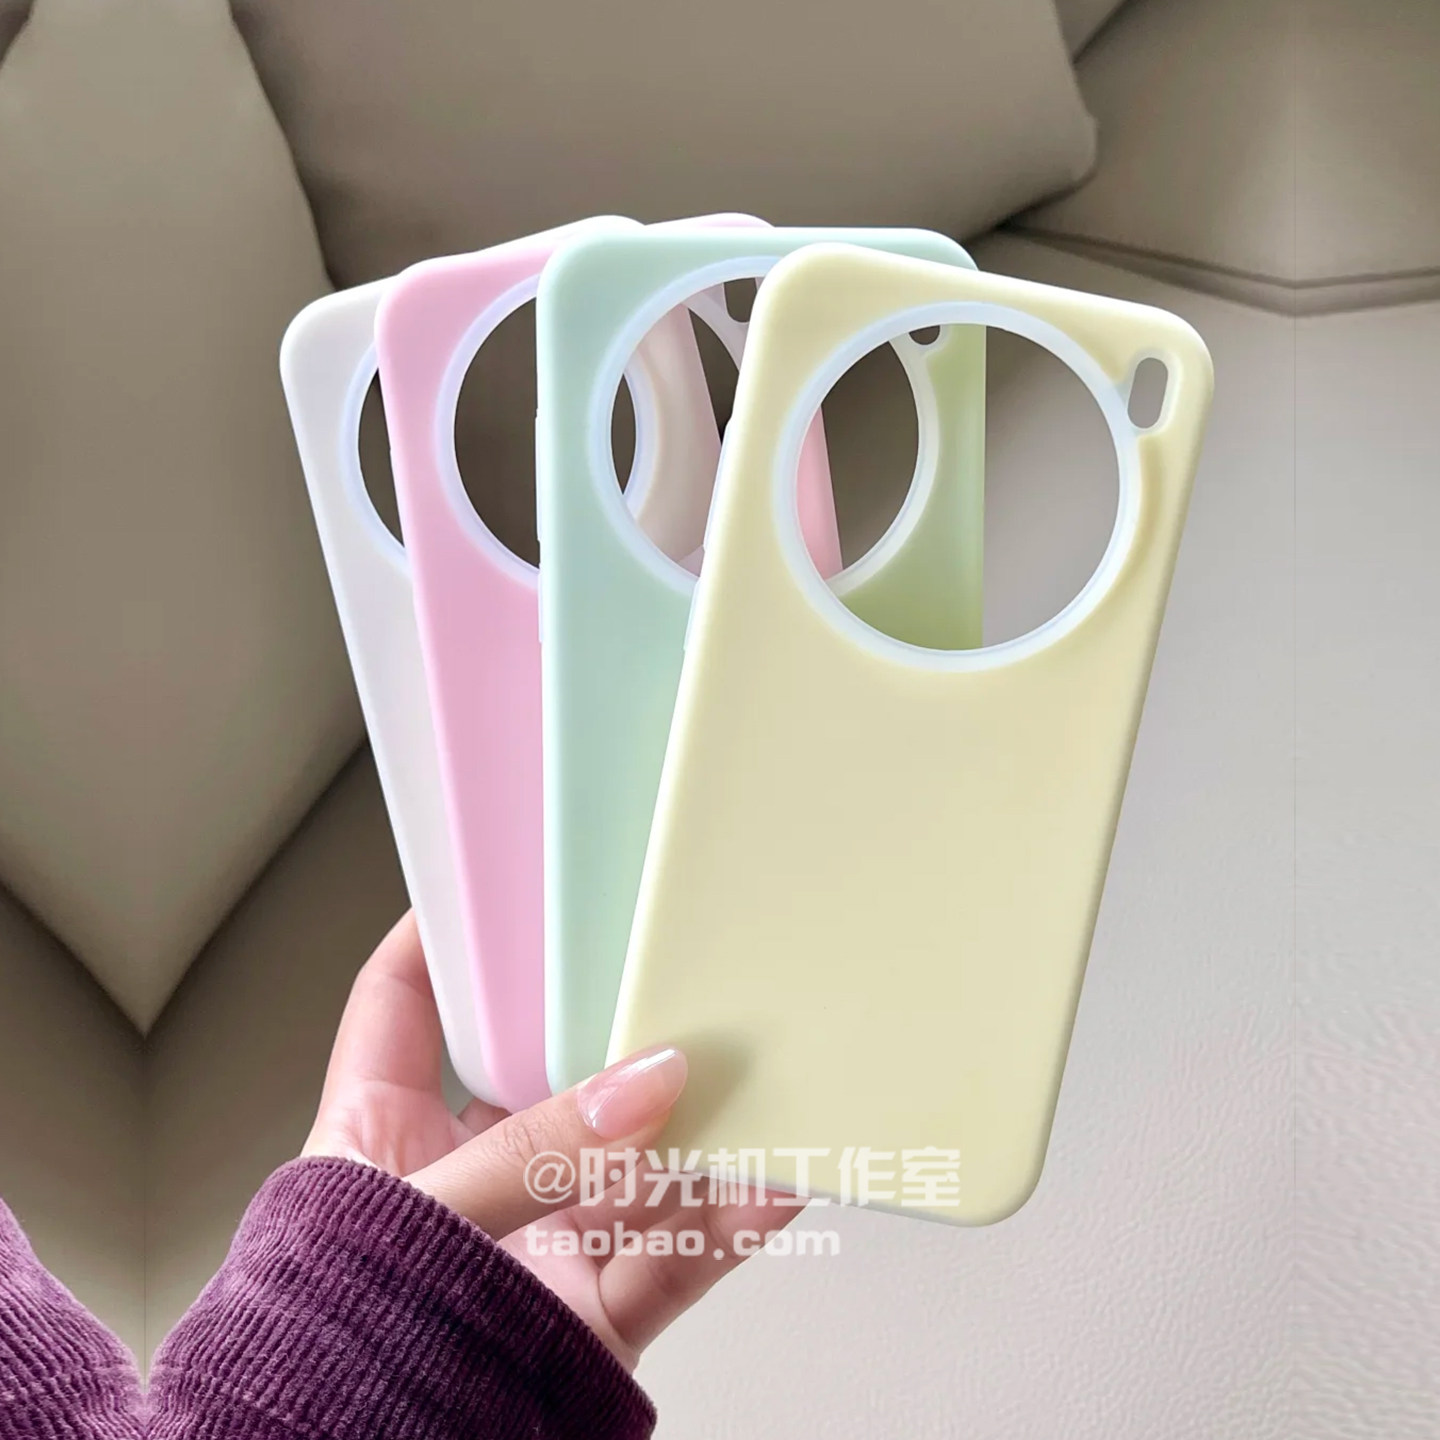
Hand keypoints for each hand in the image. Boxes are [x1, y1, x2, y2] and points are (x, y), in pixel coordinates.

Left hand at [304, 912, 795, 1369]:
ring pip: (628, 1161)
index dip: (440, 938)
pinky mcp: (592, 1308)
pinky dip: (729, 1220)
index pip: (403, 1006)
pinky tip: (770, 1182)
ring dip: (692, 1128)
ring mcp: (534, 1242)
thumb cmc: (334, 1352)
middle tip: (662, 970)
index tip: (491, 883)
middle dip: (606, 1030)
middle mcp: (465, 1181)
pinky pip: (677, 1251)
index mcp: (381, 1138)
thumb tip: (639, 1085)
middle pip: (545, 1073)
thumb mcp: (419, 1220)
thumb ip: (531, 1153)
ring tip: (750, 1077)